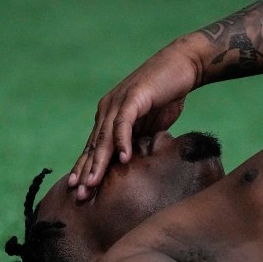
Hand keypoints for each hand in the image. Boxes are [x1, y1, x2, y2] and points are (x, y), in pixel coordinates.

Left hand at [68, 40, 200, 199]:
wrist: (183, 66)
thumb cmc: (166, 96)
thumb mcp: (148, 126)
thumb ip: (136, 142)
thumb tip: (129, 166)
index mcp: (108, 117)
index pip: (94, 148)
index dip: (85, 170)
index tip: (79, 192)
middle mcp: (107, 110)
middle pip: (94, 146)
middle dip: (86, 172)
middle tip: (80, 195)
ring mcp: (119, 103)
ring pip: (105, 138)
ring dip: (98, 162)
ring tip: (92, 183)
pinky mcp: (133, 98)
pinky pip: (124, 124)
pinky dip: (123, 142)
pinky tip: (122, 159)